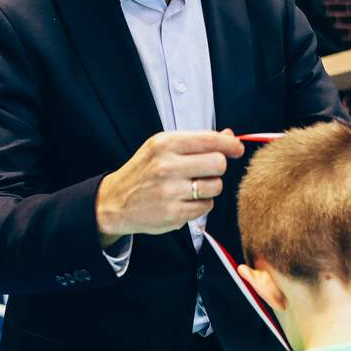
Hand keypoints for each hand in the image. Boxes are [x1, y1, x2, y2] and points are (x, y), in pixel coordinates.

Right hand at [95, 130, 244, 246]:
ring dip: (209, 187)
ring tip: (192, 187)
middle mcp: (167, 166)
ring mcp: (171, 191)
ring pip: (216, 186)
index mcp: (165, 144)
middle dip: (217, 168)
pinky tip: (184, 200)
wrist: (115, 202)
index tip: (236, 149)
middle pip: (219, 164)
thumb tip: (229, 137)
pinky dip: (200, 204)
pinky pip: (207, 206)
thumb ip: (196, 141)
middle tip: (204, 171)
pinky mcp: (175, 214)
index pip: (210, 140)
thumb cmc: (143, 171)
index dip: (230, 145)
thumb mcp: (162, 148)